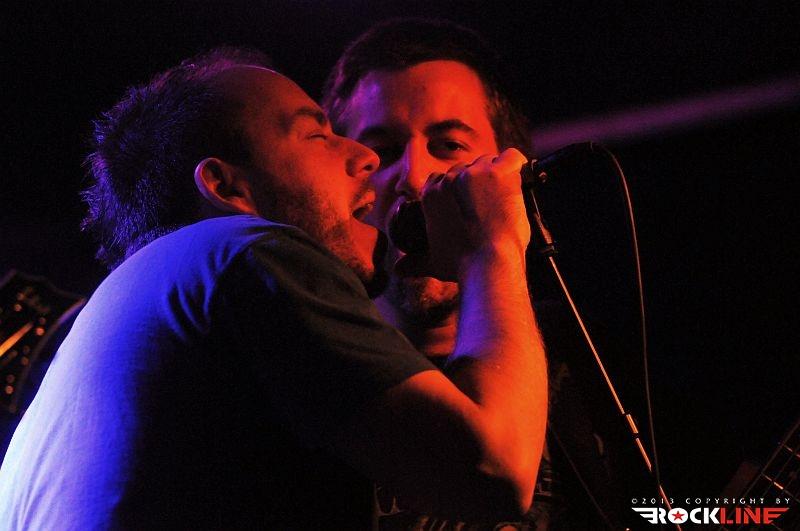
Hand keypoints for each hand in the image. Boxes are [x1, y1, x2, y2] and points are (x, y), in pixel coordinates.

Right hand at [395, 148, 530, 279]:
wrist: (487, 264)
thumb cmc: (461, 265)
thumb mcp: (431, 262)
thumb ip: (413, 263)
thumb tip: (398, 269)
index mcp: (431, 193)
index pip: (443, 177)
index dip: (457, 189)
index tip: (468, 202)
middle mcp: (450, 178)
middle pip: (466, 168)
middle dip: (477, 182)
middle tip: (488, 203)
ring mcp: (475, 173)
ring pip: (488, 161)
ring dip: (496, 175)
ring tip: (503, 195)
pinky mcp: (499, 173)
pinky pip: (511, 156)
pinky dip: (516, 164)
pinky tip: (519, 174)